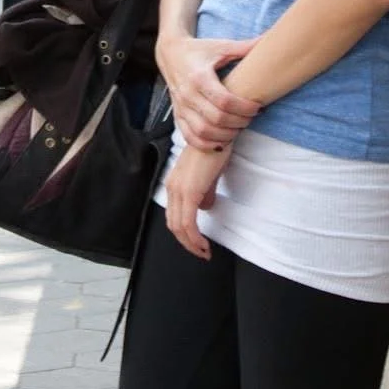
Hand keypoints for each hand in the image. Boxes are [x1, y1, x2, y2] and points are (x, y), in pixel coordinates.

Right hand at [157, 34, 260, 149]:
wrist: (170, 54)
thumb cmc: (200, 50)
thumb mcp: (221, 46)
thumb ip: (245, 47)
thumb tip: (270, 40)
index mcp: (199, 77)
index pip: (224, 101)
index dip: (244, 108)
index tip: (258, 107)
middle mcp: (188, 94)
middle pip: (216, 119)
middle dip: (239, 122)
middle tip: (251, 118)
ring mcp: (181, 107)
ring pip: (203, 132)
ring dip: (225, 135)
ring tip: (239, 129)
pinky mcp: (177, 115)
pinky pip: (191, 137)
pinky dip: (207, 144)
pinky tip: (222, 141)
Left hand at [165, 141, 232, 258]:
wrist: (216, 135)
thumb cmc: (215, 151)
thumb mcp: (208, 176)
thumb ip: (205, 193)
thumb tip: (205, 208)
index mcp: (174, 184)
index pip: (174, 216)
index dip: (184, 233)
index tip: (198, 243)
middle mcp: (172, 188)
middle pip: (174, 225)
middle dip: (187, 243)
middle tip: (201, 253)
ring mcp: (179, 190)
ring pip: (179, 227)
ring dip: (191, 243)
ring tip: (204, 252)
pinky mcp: (189, 192)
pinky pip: (188, 222)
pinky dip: (195, 237)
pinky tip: (203, 244)